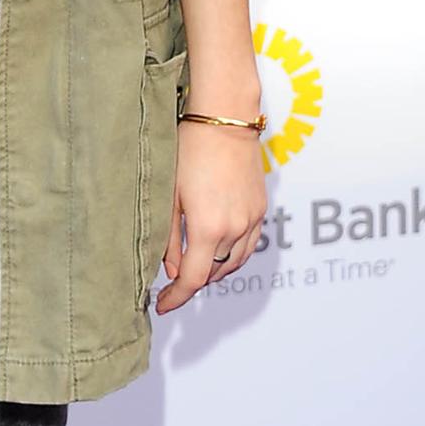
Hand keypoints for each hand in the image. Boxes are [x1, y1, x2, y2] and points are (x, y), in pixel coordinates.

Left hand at [152, 121, 264, 314]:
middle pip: (214, 274)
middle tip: (172, 282)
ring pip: (234, 264)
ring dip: (214, 271)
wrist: (224, 120)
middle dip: (193, 282)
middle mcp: (235, 229)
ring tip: (193, 267)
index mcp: (208, 228)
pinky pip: (247, 246)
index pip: (193, 279)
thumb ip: (169, 239)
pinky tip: (216, 249)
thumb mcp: (169, 196)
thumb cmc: (190, 150)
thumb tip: (172, 271)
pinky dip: (232, 256)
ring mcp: (252, 220)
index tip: (163, 305)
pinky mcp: (260, 209)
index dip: (176, 297)